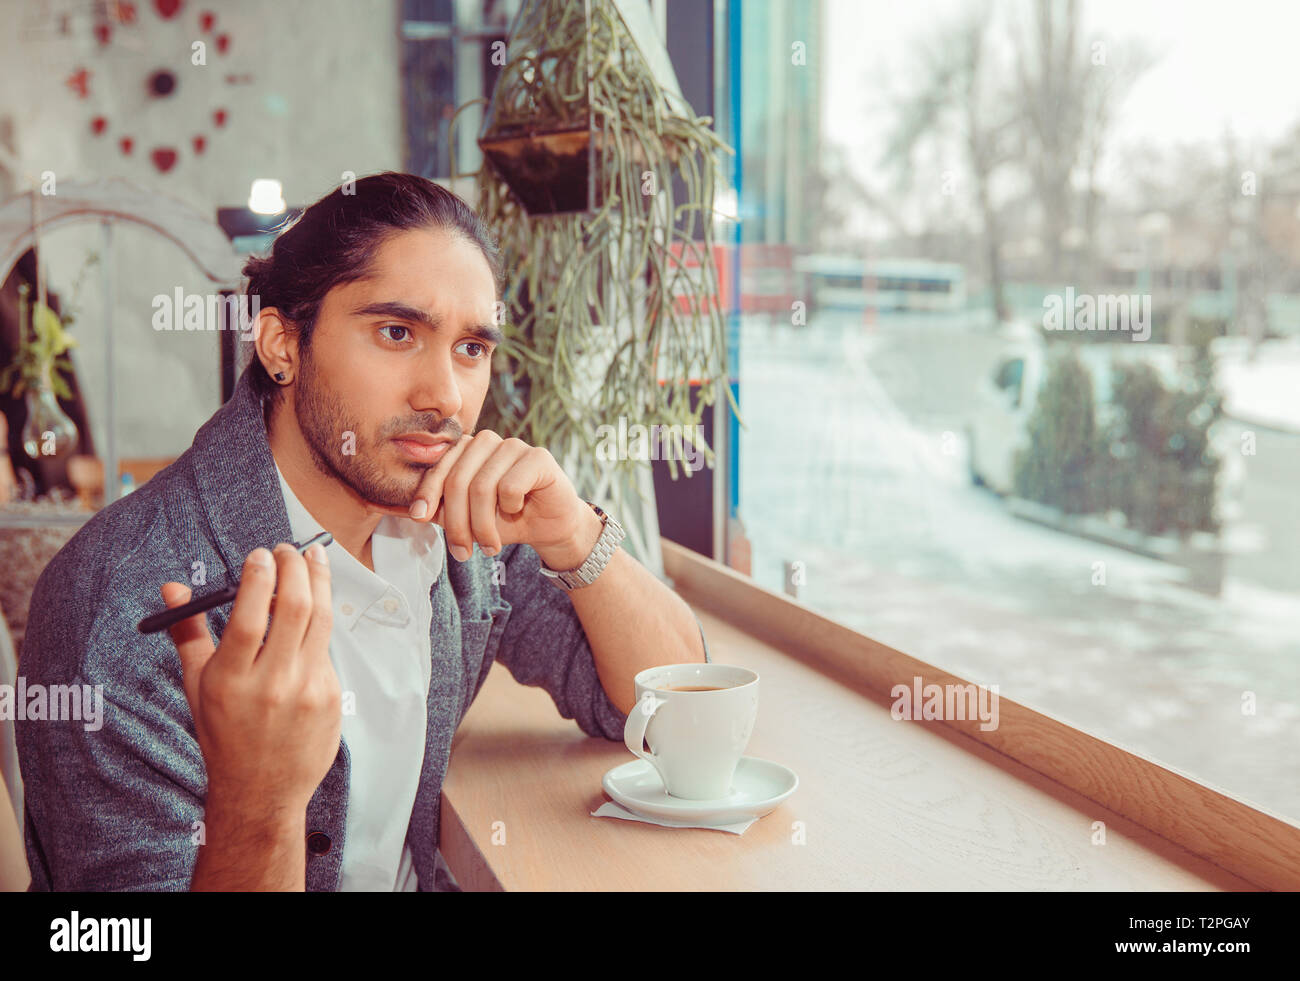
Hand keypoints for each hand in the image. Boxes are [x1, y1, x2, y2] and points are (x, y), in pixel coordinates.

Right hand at [159, 542, 341, 815]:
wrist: (261, 791)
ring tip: (313, 559)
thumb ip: (187, 633)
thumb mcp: (197, 687)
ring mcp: (307, 690)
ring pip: (321, 620)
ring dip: (320, 581)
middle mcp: (272, 684)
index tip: (261, 553)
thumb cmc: (224, 733)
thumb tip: (171, 587)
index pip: (248, 615)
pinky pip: (326, 648)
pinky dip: (319, 624)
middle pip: (294, 608)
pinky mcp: (331, 697)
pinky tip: (313, 610)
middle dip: (295, 568)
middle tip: (290, 549)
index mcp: (231, 680)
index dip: (258, 576)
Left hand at [381, 431, 596, 563]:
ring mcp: (514, 445)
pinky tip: (517, 511)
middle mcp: (487, 441)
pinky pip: (510, 486)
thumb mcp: (466, 518)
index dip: (427, 493)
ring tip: (490, 546)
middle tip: (462, 553)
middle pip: (459, 480)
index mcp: (466, 450)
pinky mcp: (538, 456)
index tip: (419, 518)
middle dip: (458, 523)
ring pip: (483, 487)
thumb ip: (439, 510)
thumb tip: (403, 510)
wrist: (549, 526)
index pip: (439, 467)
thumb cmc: (505, 519)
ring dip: (483, 525)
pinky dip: (510, 508)